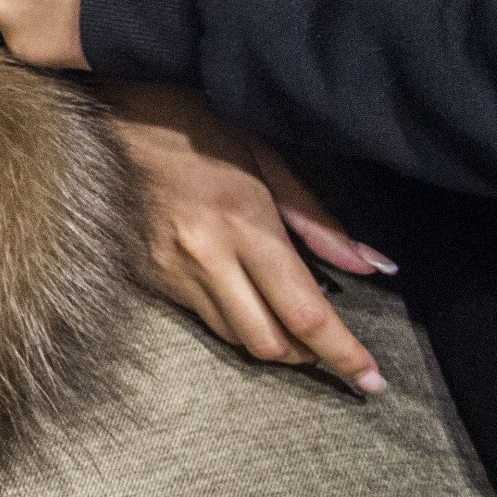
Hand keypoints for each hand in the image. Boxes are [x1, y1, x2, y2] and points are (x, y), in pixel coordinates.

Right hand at [103, 81, 394, 394]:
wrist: (124, 116)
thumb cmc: (204, 128)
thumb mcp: (269, 160)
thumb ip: (317, 221)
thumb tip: (372, 265)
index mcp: (243, 223)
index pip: (304, 311)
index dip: (343, 352)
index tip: (372, 380)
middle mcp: (205, 256)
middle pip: (268, 341)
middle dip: (307, 355)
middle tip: (329, 346)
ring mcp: (170, 271)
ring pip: (233, 338)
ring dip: (269, 339)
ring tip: (288, 319)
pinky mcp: (148, 277)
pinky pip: (201, 318)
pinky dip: (232, 317)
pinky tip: (241, 292)